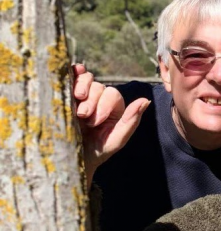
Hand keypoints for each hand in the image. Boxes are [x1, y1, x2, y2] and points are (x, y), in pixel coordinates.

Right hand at [73, 64, 149, 186]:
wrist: (72, 159)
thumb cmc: (97, 152)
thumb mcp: (116, 139)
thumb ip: (131, 120)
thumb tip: (146, 100)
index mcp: (113, 108)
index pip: (112, 94)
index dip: (103, 105)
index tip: (94, 123)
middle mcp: (98, 99)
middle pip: (98, 86)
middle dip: (91, 100)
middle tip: (82, 116)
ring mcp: (81, 96)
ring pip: (86, 79)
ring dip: (81, 87)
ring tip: (75, 101)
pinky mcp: (65, 94)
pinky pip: (71, 76)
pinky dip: (73, 71)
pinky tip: (73, 72)